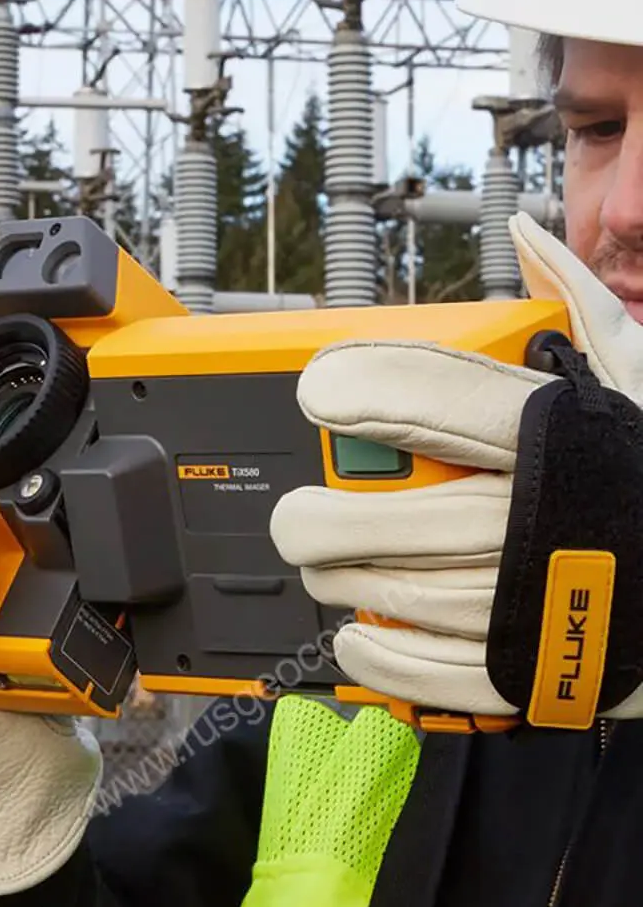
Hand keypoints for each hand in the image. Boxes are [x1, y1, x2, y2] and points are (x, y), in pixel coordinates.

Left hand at [270, 213, 642, 720]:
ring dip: (344, 583)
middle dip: (325, 521)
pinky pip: (435, 672)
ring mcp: (545, 601)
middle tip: (298, 517)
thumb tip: (524, 234)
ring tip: (324, 567)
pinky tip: (356, 637)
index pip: (445, 398)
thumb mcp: (633, 379)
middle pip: (404, 518)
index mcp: (566, 434)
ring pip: (407, 596)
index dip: (366, 389)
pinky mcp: (537, 669)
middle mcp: (550, 516)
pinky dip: (380, 660)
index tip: (320, 391)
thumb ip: (573, 306)